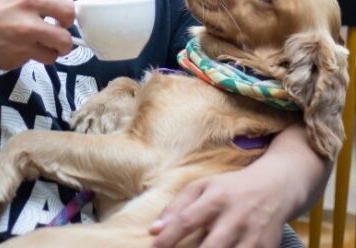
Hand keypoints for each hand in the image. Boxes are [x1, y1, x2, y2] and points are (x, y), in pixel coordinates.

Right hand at [0, 0, 75, 69]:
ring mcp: (21, 48)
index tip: (62, 19)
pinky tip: (8, 46)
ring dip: (46, 51)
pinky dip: (23, 55)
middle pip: (65, 41)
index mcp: (30, 1)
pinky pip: (27, 61)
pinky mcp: (12, 63)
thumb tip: (59, 6)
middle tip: (55, 38)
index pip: (68, 12)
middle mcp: (29, 26)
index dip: (68, 17)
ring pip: (50, 57)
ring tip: (32, 43)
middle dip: (63, 41)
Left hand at [148, 166, 288, 247]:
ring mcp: (253, 237)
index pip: (187, 220)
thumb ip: (176, 207)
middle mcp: (235, 218)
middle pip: (211, 247)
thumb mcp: (202, 187)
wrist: (274, 188)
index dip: (169, 237)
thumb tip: (154, 231)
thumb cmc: (229, 188)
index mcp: (215, 199)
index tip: (154, 247)